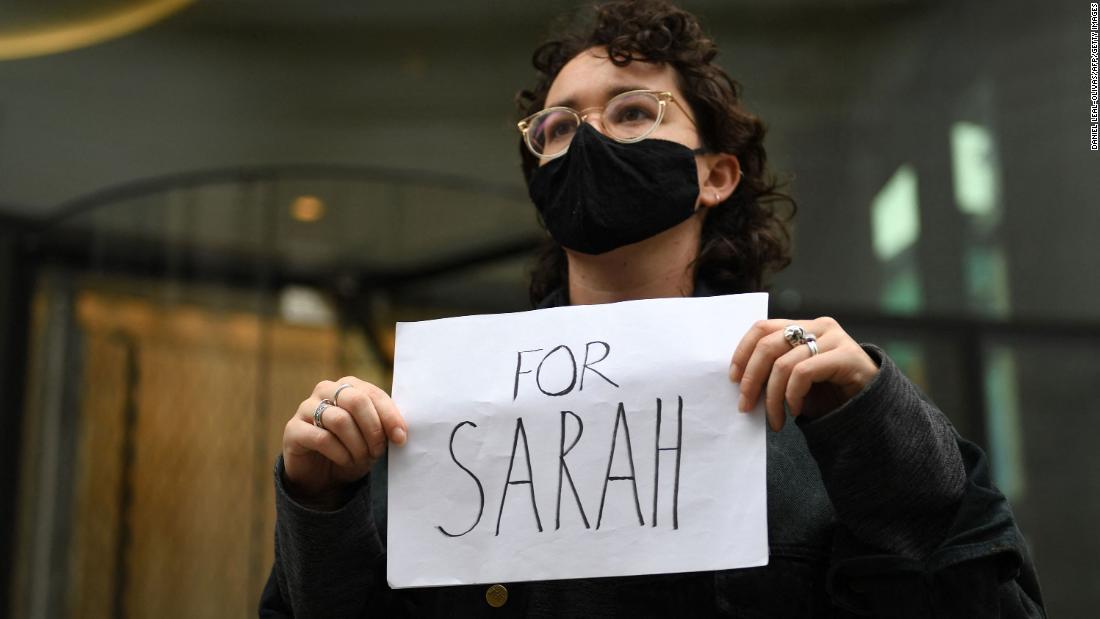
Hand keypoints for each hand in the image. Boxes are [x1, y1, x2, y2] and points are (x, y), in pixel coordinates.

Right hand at [282, 376, 407, 506]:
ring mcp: (306, 407)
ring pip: (340, 420)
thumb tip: (401, 432)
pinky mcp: (293, 429)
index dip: (390, 416)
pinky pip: (321, 438)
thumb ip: (384, 427)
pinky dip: (340, 453)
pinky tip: (345, 461)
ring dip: (357, 444)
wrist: (321, 474)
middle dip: (373, 429)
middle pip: (356, 401)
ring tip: (361, 458)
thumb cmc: (351, 449)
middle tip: (378, 451)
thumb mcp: (372, 437)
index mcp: (349, 386)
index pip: (373, 394)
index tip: (401, 438)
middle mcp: (326, 390)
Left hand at [729, 317, 878, 430]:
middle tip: (745, 405)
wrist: (874, 407)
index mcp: (802, 326)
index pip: (762, 328)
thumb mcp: (796, 378)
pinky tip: (796, 410)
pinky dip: (793, 395)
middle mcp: (818, 326)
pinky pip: (804, 373)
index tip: (732, 379)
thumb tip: (740, 383)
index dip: (742, 352)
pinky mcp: (846, 356)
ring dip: (772, 397)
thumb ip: (774, 370)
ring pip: (784, 364)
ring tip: (775, 420)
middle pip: (768, 345)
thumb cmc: (831, 393)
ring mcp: (834, 338)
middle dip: (751, 379)